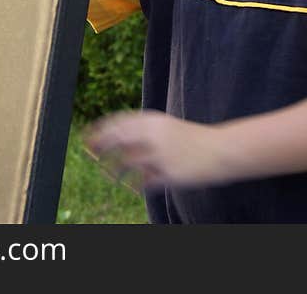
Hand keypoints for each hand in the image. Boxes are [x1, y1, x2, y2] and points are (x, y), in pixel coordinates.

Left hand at [85, 110, 230, 191]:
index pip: (120, 121)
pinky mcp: (169, 174)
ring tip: (108, 173)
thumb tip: (115, 140)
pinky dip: (135, 184)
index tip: (87, 133)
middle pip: (119, 138)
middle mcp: (155, 134)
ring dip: (113, 169)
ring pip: (127, 162)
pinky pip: (144, 181)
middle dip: (101, 145)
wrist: (220, 150)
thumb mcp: (166, 128)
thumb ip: (143, 133)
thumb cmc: (190, 139)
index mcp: (155, 120)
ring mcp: (162, 155)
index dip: (101, 128)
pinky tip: (131, 186)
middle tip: (89, 151)